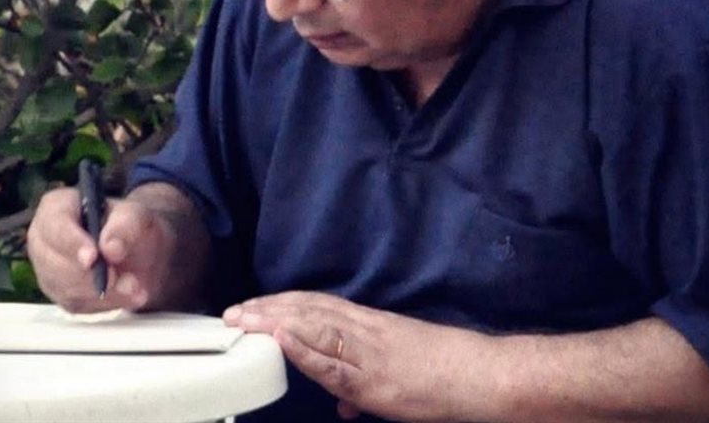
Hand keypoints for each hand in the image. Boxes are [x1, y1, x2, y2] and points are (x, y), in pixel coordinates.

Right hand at [26, 187, 179, 313]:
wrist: (136, 248)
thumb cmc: (127, 223)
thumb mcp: (135, 214)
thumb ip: (126, 224)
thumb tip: (110, 247)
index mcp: (56, 207)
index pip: (55, 226)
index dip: (71, 243)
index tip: (92, 258)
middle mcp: (43, 240)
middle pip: (54, 263)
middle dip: (89, 275)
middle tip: (118, 277)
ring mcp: (48, 271)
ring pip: (66, 289)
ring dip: (102, 293)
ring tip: (134, 286)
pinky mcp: (61, 296)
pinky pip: (78, 305)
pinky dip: (106, 303)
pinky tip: (129, 296)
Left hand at [223, 291, 479, 421]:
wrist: (476, 376)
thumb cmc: (442, 373)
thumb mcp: (397, 373)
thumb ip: (364, 386)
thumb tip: (343, 406)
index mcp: (370, 326)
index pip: (318, 306)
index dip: (283, 303)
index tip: (252, 305)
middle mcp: (364, 331)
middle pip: (308, 312)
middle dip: (268, 310)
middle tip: (232, 312)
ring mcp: (367, 353)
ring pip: (314, 329)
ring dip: (275, 322)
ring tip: (244, 319)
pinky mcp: (373, 380)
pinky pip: (333, 363)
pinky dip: (305, 350)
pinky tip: (282, 339)